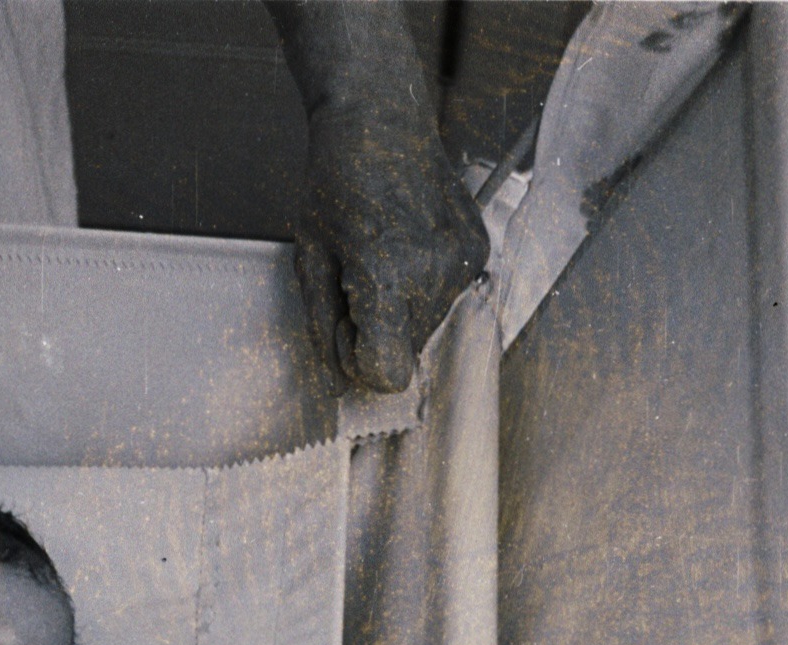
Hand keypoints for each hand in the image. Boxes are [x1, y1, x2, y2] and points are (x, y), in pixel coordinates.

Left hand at [296, 102, 489, 392]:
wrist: (381, 118)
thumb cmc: (336, 180)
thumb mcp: (310, 256)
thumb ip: (322, 325)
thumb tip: (339, 382)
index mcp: (385, 274)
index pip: (387, 373)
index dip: (360, 362)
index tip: (346, 329)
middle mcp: (432, 273)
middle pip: (406, 352)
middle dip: (378, 332)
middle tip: (358, 282)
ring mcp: (462, 262)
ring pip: (427, 328)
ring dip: (401, 309)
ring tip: (384, 257)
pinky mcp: (477, 251)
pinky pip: (448, 297)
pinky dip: (424, 286)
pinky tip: (409, 244)